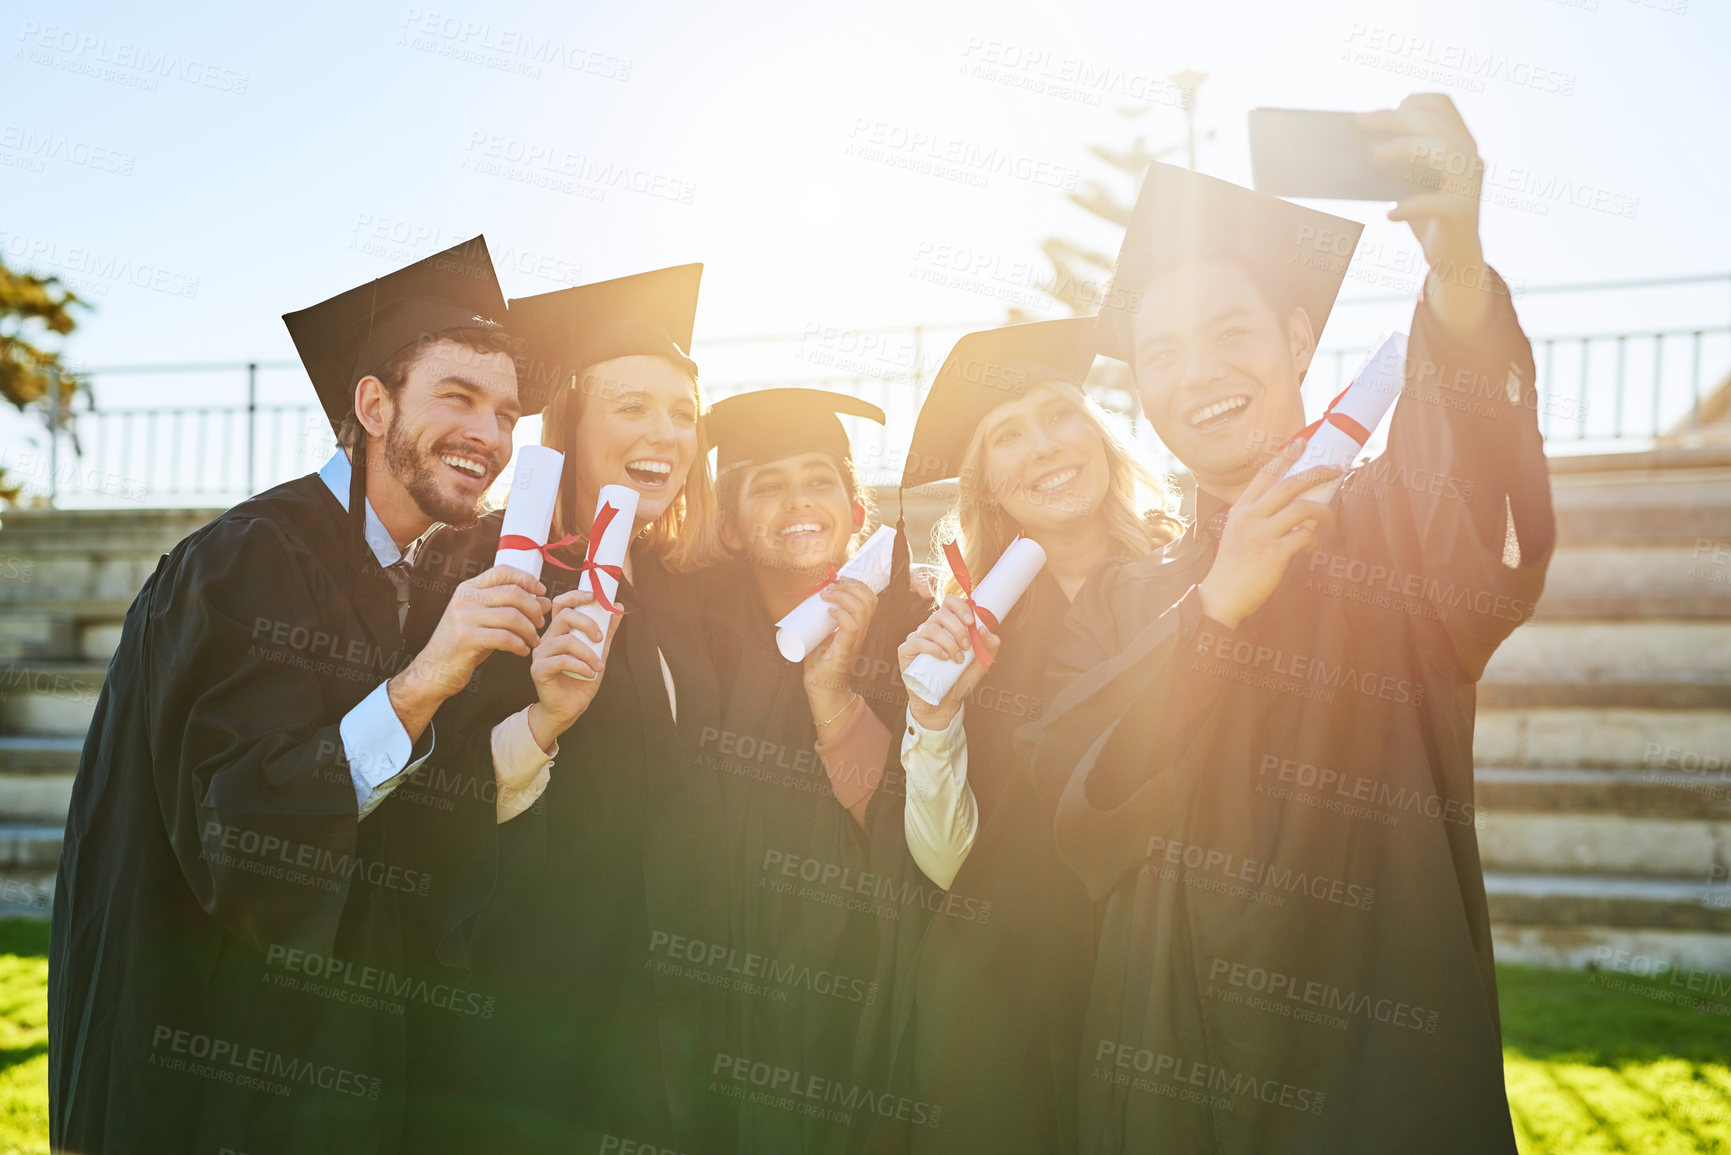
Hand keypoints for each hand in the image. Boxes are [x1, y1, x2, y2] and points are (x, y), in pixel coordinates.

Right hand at [390, 566, 548, 737]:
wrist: (433, 670)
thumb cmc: (463, 645)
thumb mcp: (487, 622)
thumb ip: (512, 609)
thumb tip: (545, 600)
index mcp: (468, 589)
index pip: (502, 571)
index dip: (526, 578)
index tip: (541, 591)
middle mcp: (464, 598)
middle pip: (513, 593)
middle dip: (533, 609)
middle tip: (540, 624)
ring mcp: (463, 617)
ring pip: (512, 616)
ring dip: (530, 630)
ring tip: (533, 641)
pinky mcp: (466, 638)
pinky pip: (505, 637)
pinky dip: (520, 645)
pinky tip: (522, 651)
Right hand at [526, 589, 613, 747]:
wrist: (570, 708)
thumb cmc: (581, 680)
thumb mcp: (599, 652)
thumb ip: (606, 631)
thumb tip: (617, 607)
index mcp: (559, 631)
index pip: (561, 604)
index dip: (576, 596)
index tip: (594, 597)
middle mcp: (547, 639)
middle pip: (564, 616)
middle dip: (587, 623)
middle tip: (600, 638)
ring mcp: (540, 654)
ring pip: (565, 640)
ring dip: (588, 653)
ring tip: (598, 666)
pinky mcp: (538, 669)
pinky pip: (561, 660)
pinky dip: (581, 666)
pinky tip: (589, 674)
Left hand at [803, 578, 877, 732]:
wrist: (821, 687)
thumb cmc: (820, 661)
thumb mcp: (823, 633)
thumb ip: (821, 619)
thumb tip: (811, 600)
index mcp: (858, 625)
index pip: (869, 598)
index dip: (858, 584)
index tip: (839, 579)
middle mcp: (861, 631)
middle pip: (868, 599)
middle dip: (850, 586)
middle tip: (830, 588)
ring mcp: (854, 640)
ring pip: (861, 609)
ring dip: (843, 596)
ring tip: (827, 597)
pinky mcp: (845, 649)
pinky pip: (851, 626)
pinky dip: (841, 614)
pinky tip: (830, 611)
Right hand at [897, 594, 1000, 730]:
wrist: (945, 702)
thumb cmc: (961, 679)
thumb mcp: (981, 662)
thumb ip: (989, 645)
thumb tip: (983, 628)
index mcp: (946, 625)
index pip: (949, 602)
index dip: (959, 606)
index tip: (971, 621)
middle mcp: (930, 628)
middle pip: (941, 614)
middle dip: (958, 628)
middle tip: (967, 647)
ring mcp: (917, 638)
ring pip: (930, 628)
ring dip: (948, 642)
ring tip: (957, 659)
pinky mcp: (906, 651)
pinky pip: (917, 642)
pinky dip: (932, 648)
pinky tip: (943, 657)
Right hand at [1196, 438, 1340, 629]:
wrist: (1222, 596)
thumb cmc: (1234, 566)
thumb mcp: (1237, 533)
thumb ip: (1258, 519)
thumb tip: (1293, 511)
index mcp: (1241, 510)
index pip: (1265, 475)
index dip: (1285, 456)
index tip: (1301, 442)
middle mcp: (1250, 517)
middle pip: (1288, 484)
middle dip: (1316, 473)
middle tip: (1336, 469)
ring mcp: (1261, 534)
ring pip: (1301, 508)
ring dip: (1324, 510)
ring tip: (1331, 518)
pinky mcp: (1273, 554)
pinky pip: (1304, 537)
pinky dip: (1314, 540)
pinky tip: (1312, 546)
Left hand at [1360, 93, 1492, 334]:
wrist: (1453, 258)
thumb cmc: (1425, 215)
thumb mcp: (1409, 182)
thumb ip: (1395, 161)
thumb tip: (1358, 143)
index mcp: (1460, 143)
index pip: (1443, 105)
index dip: (1414, 100)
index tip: (1385, 104)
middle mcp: (1470, 158)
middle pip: (1434, 124)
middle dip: (1394, 119)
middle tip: (1360, 122)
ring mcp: (1470, 184)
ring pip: (1441, 151)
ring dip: (1403, 149)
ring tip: (1372, 158)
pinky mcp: (1463, 212)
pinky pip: (1435, 203)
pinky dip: (1410, 206)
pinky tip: (1389, 213)